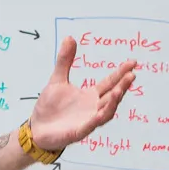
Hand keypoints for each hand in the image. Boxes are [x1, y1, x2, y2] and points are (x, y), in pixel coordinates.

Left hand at [28, 38, 136, 152]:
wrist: (36, 129)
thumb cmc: (50, 107)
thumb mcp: (57, 80)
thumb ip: (65, 61)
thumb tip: (70, 37)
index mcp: (90, 96)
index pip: (109, 82)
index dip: (121, 73)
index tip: (132, 62)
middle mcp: (93, 108)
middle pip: (112, 96)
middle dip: (122, 86)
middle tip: (131, 75)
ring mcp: (88, 121)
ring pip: (106, 112)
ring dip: (113, 102)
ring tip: (119, 91)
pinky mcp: (78, 132)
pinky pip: (89, 126)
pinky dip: (95, 120)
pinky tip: (99, 113)